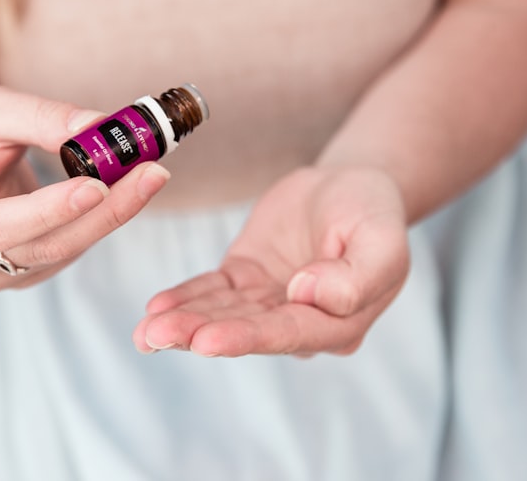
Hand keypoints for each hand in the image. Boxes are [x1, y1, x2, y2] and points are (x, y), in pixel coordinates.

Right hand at [0, 86, 170, 292]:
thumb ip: (42, 117)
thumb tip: (101, 127)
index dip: (50, 211)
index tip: (98, 185)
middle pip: (42, 246)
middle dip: (105, 212)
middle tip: (153, 173)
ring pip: (60, 254)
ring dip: (110, 217)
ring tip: (146, 173)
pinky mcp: (12, 276)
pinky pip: (64, 255)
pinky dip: (95, 224)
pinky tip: (118, 194)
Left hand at [133, 167, 408, 356]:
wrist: (351, 186)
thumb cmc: (373, 211)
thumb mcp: (381, 238)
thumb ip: (356, 276)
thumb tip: (308, 294)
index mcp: (340, 322)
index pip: (288, 333)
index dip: (246, 338)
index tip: (205, 341)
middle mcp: (300, 321)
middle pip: (245, 331)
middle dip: (198, 334)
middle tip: (155, 336)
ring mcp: (269, 302)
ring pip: (222, 315)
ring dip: (183, 322)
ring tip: (144, 330)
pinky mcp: (245, 280)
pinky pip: (211, 292)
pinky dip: (183, 298)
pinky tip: (156, 307)